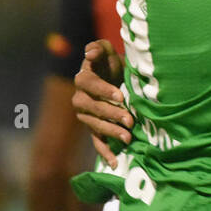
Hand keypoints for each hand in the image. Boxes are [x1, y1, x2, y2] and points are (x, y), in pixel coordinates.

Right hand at [72, 40, 131, 167]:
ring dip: (111, 132)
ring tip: (128, 138)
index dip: (104, 91)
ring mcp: (86, 116)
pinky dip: (105, 152)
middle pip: (92, 108)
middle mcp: (80, 98)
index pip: (89, 84)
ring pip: (95, 125)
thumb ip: (99, 48)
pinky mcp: (93, 128)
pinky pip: (96, 141)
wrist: (116, 78)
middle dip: (111, 114)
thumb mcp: (108, 52)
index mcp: (83, 78)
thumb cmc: (111, 64)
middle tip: (130, 120)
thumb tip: (89, 53)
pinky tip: (114, 163)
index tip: (121, 96)